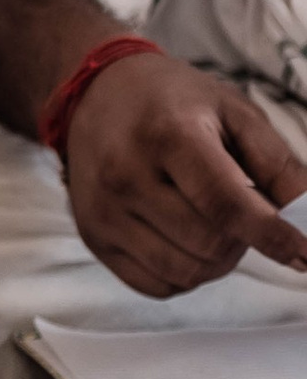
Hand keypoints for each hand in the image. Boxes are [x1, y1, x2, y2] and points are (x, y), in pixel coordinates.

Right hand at [59, 53, 306, 296]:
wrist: (97, 93)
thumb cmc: (173, 102)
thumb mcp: (234, 113)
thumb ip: (279, 166)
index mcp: (167, 134)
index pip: (225, 202)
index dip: (272, 235)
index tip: (305, 253)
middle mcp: (126, 175)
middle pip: (209, 244)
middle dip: (244, 240)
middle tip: (242, 211)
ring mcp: (103, 210)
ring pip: (186, 273)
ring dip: (216, 260)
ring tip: (211, 222)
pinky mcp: (93, 236)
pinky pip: (157, 285)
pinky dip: (185, 273)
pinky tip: (182, 237)